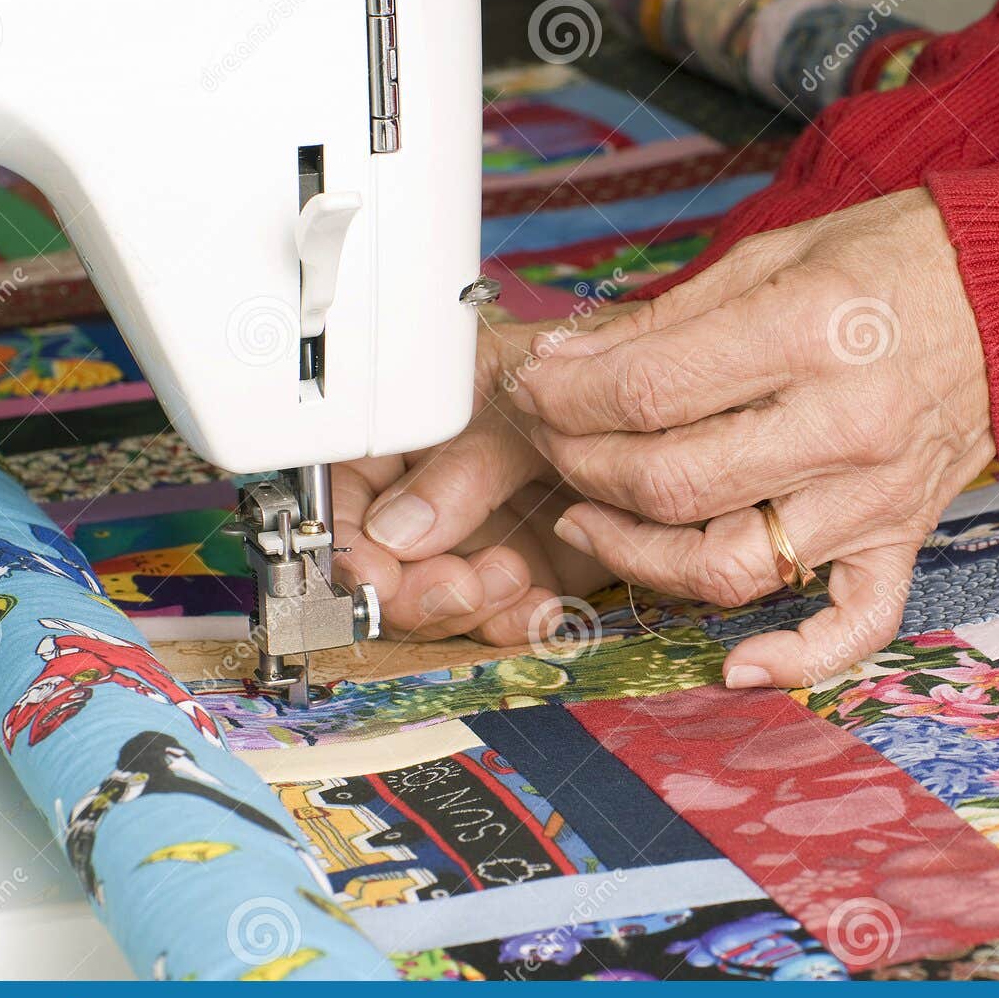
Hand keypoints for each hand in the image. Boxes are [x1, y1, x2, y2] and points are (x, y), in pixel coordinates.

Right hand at [332, 315, 618, 642]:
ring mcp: (481, 538)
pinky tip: (541, 607)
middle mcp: (435, 497)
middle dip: (416, 592)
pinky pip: (505, 617)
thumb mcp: (511, 403)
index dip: (347, 545)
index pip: (345, 500)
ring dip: (473, 608)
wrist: (653, 403)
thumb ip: (460, 468)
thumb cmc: (577, 375)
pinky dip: (518, 622)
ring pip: (443, 604)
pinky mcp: (531, 571)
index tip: (373, 575)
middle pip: (387, 569)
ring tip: (515, 579)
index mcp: (407, 439)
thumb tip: (396, 534)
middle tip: (460, 587)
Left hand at [511, 188, 993, 686]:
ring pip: (728, 566)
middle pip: (671, 484)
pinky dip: (793, 659)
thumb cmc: (893, 261)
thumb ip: (667, 320)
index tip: (535, 387)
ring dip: (635, 554)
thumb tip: (566, 362)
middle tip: (552, 440)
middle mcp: (844, 425)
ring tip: (588, 518)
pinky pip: (851, 625)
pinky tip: (734, 664)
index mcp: (807, 333)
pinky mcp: (903, 537)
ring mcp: (876, 495)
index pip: (648, 391)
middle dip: (581, 466)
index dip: (566, 396)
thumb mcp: (772, 255)